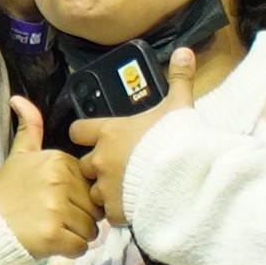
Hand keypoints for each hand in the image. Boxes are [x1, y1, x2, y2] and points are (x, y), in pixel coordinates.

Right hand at [0, 97, 101, 260]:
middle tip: (52, 216)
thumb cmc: (7, 192)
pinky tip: (50, 241)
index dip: (76, 196)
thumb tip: (19, 99)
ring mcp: (56, 208)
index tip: (53, 198)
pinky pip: (81, 247)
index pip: (89, 184)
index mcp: (57, 160)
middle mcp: (58, 181)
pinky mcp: (53, 234)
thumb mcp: (18, 155)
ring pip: (90, 229)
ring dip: (75, 234)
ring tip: (51, 228)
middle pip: (93, 208)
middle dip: (79, 217)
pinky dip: (69, 250)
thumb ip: (29, 128)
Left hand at [68, 48, 201, 227]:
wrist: (186, 175)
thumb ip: (179, 78)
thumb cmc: (178, 138)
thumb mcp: (179, 105)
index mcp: (110, 132)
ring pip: (94, 192)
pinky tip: (135, 208)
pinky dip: (120, 212)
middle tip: (119, 169)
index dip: (85, 135)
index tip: (96, 139)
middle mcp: (101, 158)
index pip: (78, 131)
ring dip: (107, 191)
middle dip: (98, 167)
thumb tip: (185, 51)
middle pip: (85, 164)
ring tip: (127, 191)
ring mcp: (107, 186)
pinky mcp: (117, 209)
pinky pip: (111, 213)